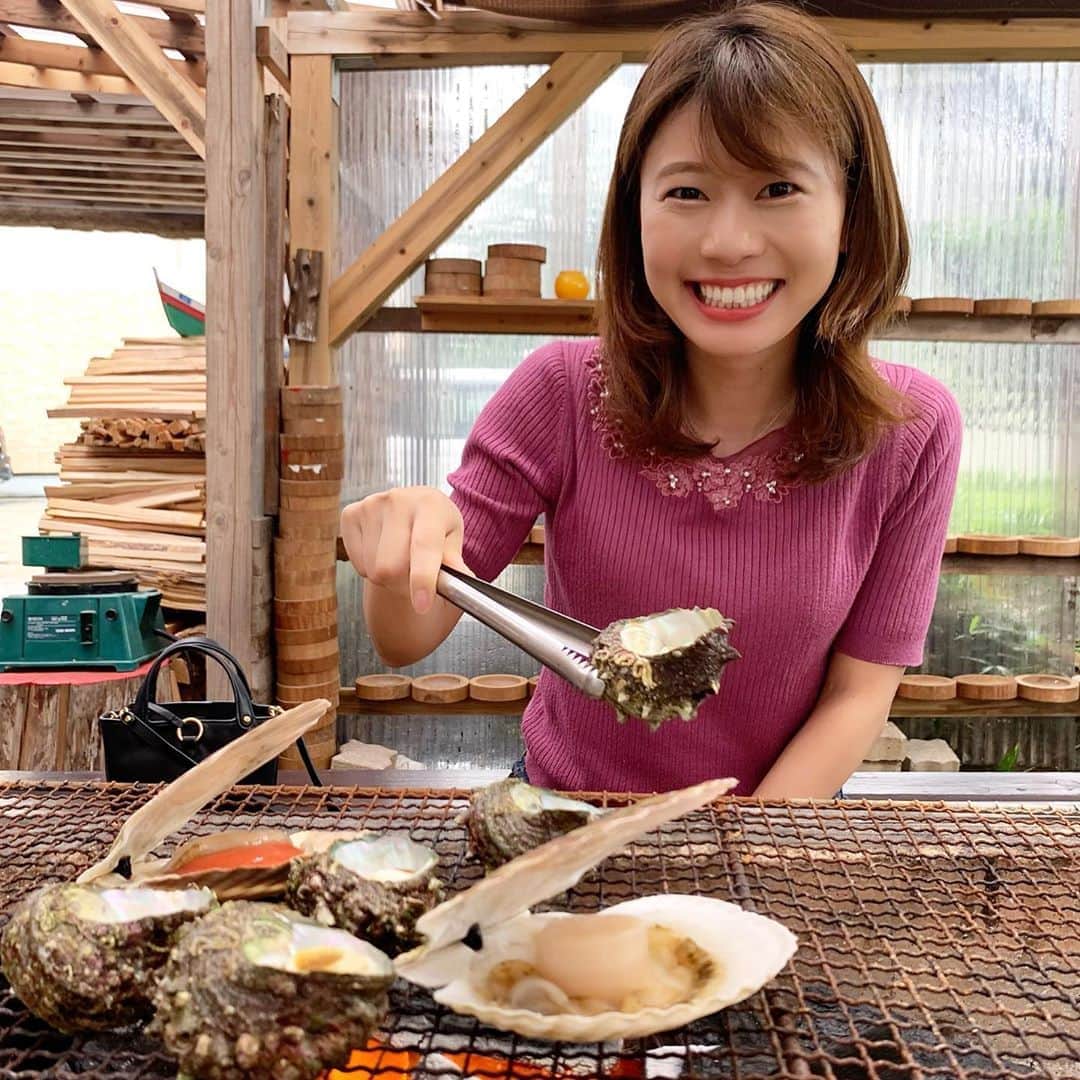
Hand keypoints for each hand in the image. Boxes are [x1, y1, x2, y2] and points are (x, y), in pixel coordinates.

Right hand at [340, 487, 466, 614]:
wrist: (415, 509)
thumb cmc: (437, 528)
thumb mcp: (454, 543)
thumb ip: (455, 565)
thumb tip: (459, 582)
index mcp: (431, 504)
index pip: (424, 546)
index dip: (422, 578)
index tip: (422, 605)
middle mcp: (399, 500)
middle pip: (392, 567)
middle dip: (404, 584)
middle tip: (415, 578)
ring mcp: (371, 505)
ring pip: (374, 569)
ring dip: (387, 578)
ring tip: (400, 561)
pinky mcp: (351, 514)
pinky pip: (358, 563)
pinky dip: (370, 568)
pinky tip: (381, 552)